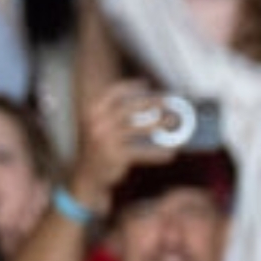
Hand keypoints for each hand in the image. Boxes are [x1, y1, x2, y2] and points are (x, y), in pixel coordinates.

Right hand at [70, 79, 173, 209]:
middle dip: (151, 102)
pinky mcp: (115, 156)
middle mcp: (98, 122)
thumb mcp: (99, 127)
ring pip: (139, 127)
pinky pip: (142, 151)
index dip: (130, 87)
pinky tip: (170, 154)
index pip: (114, 92)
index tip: (146, 84)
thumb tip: (145, 101)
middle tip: (168, 101)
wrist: (87, 176)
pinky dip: (157, 153)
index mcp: (93, 111)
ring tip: (173, 121)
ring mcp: (106, 139)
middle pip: (130, 107)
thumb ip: (115, 114)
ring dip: (159, 123)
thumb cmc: (99, 148)